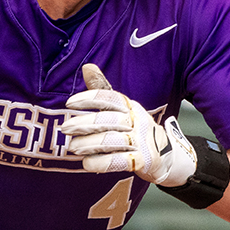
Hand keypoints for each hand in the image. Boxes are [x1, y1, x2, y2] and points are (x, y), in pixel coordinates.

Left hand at [61, 64, 197, 186]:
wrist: (163, 154)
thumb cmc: (134, 129)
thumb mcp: (120, 108)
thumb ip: (102, 89)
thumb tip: (87, 67)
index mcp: (129, 106)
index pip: (110, 98)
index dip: (90, 98)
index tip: (69, 103)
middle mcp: (136, 121)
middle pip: (110, 120)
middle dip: (86, 124)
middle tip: (66, 128)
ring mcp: (141, 141)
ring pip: (113, 140)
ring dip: (90, 144)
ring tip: (73, 147)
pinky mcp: (142, 160)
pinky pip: (120, 161)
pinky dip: (102, 163)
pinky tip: (87, 163)